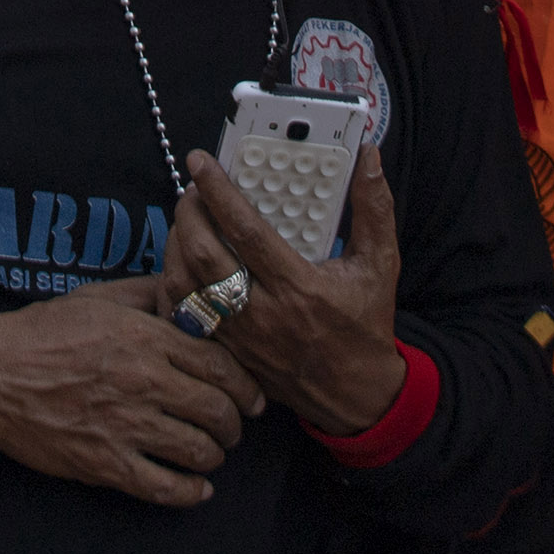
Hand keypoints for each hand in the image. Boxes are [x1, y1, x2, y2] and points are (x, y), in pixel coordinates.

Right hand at [0, 288, 267, 508]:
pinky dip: (190, 492)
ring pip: (197, 450)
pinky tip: (196, 488)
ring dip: (215, 455)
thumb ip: (148, 293)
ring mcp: (124, 426)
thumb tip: (188, 292)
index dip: (246, 384)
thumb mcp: (98, 297)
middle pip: (217, 410)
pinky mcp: (104, 463)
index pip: (219, 364)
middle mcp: (141, 381)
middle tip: (235, 427)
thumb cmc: (42, 331)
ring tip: (213, 452)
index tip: (254, 395)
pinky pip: (163, 487)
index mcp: (143, 337)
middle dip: (236, 423)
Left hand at [164, 147, 406, 438]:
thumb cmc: (366, 325)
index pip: (247, 231)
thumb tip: (369, 158)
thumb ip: (373, 207)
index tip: (202, 163)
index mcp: (300, 287)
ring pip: (185, 285)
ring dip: (176, 246)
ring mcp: (239, 336)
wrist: (357, 395)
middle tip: (192, 189)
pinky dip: (173, 284)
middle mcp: (263, 313)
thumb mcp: (380, 264)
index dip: (219, 192)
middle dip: (189, 213)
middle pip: (204, 255)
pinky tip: (180, 263)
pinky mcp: (227, 352)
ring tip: (186, 221)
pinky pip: (182, 316)